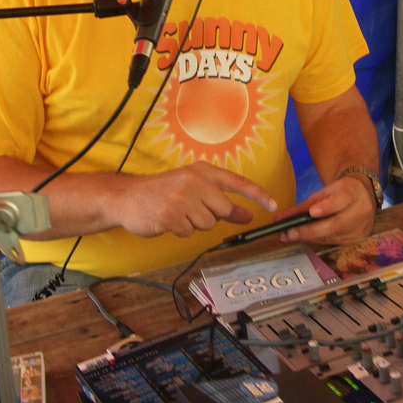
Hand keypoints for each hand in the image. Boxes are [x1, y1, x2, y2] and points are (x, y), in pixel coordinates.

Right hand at [107, 161, 277, 238]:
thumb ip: (221, 201)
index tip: (273, 205)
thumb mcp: (193, 190)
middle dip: (211, 216)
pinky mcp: (171, 214)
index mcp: (202, 171)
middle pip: (223, 209)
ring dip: (193, 224)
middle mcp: (194, 181)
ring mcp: (182, 197)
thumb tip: (248, 214)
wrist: (128, 197)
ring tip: (177, 213)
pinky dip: (180, 230)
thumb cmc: (163, 193)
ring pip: (206, 223)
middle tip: (191, 210)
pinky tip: (168, 220)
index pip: (237, 182)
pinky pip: (188, 232)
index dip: (258, 194)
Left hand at [276, 175, 376, 246]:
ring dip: (310, 238)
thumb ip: (304, 205)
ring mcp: (361, 226)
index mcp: (354, 192)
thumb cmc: (340, 192)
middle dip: (310, 230)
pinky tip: (305, 238)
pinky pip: (334, 241)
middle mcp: (361, 210)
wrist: (363, 195)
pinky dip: (318, 240)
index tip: (312, 212)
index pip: (343, 199)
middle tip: (290, 233)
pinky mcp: (357, 238)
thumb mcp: (324, 192)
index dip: (328, 207)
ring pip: (333, 235)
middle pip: (336, 224)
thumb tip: (280, 219)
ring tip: (291, 237)